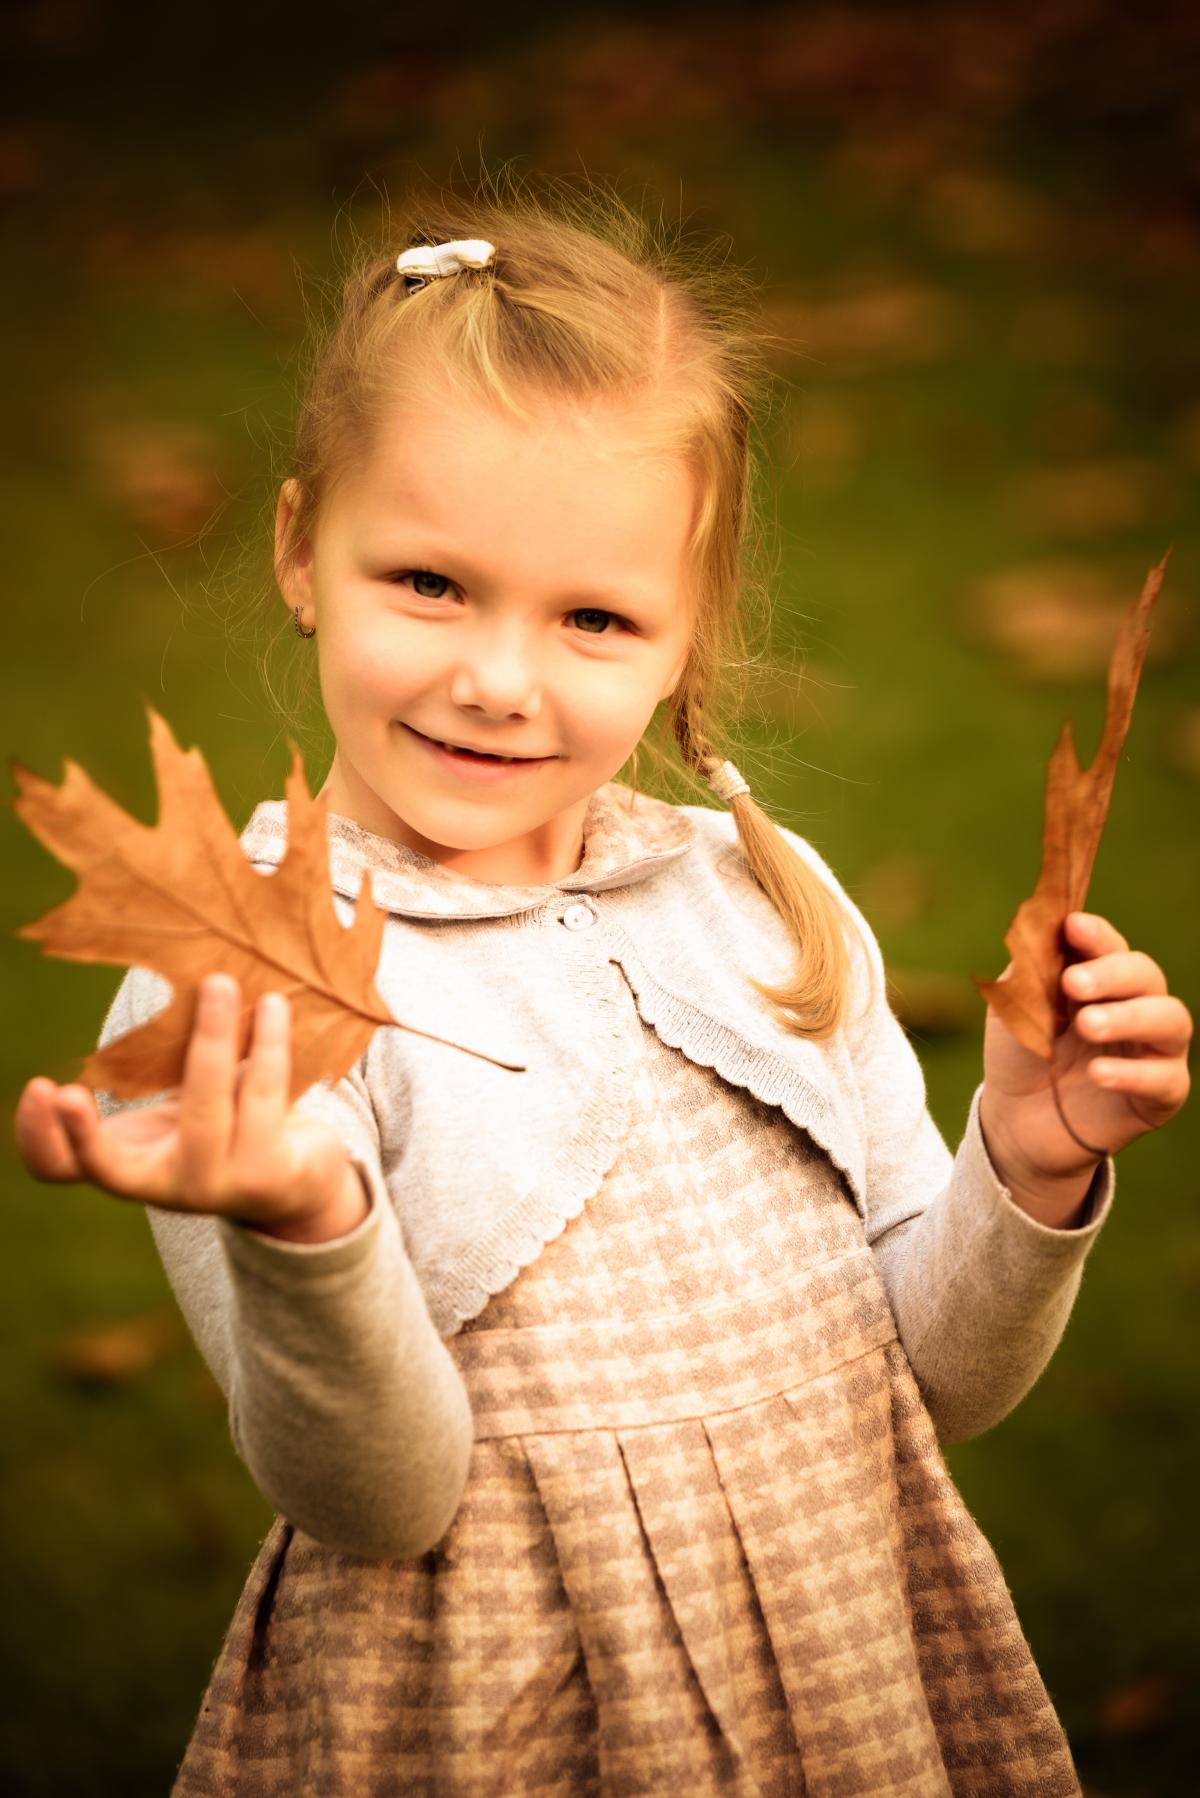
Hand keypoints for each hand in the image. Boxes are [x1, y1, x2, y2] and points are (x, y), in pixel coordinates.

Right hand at [15, 974, 361, 1239]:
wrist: (293, 1183)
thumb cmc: (218, 1128)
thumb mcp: (170, 1106)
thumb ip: (145, 1070)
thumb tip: (153, 971)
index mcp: (127, 1164)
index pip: (61, 1167)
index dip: (41, 1137)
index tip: (45, 1087)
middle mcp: (167, 1184)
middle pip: (163, 1115)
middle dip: (148, 1064)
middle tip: (195, 987)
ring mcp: (217, 1185)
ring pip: (211, 1105)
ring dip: (217, 1035)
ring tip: (223, 982)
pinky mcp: (267, 1178)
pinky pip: (263, 1100)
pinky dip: (269, 1047)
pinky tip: (274, 1007)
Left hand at [980, 911, 1191, 1195]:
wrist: (1016, 1120)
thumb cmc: (1022, 1054)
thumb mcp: (1015, 1008)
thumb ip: (1032, 972)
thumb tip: (1046, 929)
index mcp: (1101, 977)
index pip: (1109, 946)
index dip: (1095, 935)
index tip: (1071, 927)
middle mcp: (1136, 1005)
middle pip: (1146, 974)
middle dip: (1111, 973)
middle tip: (1073, 983)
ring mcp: (1154, 1049)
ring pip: (1170, 1019)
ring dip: (1129, 1017)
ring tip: (1087, 1025)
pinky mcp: (1161, 1095)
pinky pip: (1165, 1079)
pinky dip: (1132, 1073)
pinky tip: (1097, 1073)